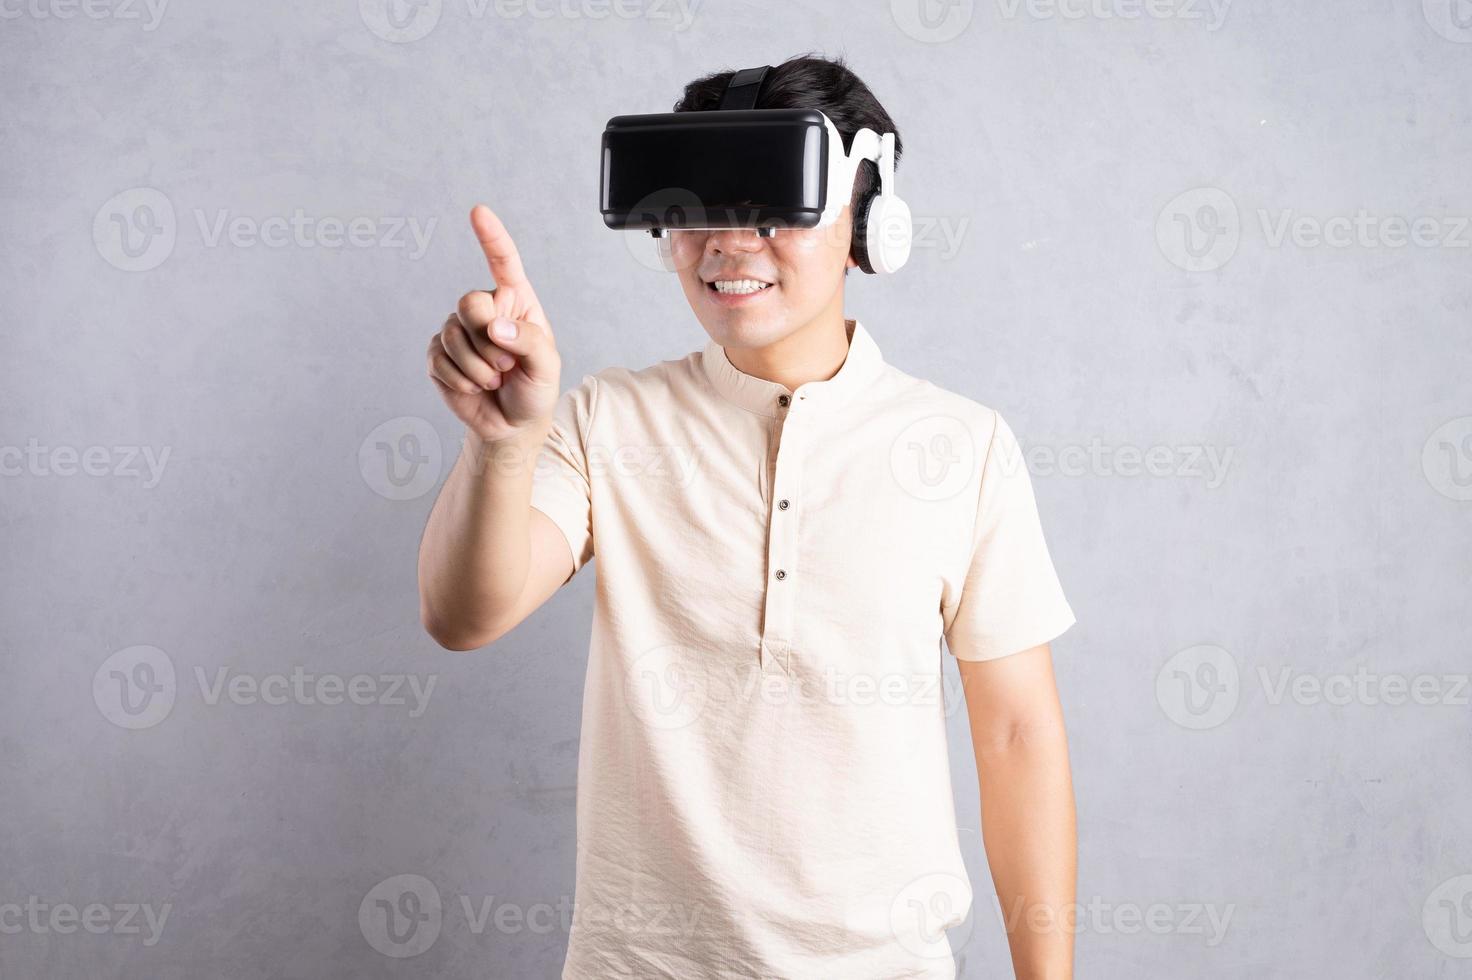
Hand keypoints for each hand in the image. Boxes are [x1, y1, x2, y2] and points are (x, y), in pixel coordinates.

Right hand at [428, 205, 561, 443]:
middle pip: (469, 302)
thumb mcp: (546, 366)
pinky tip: (475, 387)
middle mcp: (485, 310)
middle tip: (506, 365)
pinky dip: (460, 379)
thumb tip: (496, 327)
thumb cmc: (534, 389)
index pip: (503, 264)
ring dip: (477, 367)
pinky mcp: (438, 354)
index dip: (491, 237)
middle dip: (486, 339)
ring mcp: (458, 331)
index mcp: (515, 302)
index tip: (479, 212)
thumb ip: (528, 341)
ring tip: (495, 380)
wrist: (511, 424)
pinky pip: (439, 359)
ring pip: (452, 335)